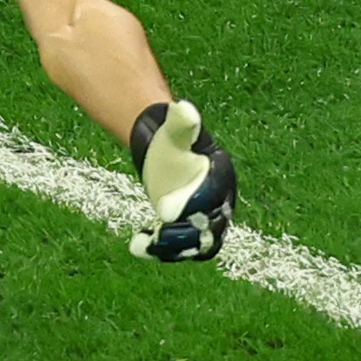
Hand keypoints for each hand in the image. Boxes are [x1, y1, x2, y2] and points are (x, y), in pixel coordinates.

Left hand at [128, 99, 234, 262]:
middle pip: (211, 227)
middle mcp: (222, 202)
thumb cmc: (172, 139)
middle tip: (159, 235)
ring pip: (199, 245)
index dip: (192, 204)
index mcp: (222, 176)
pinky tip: (138, 244)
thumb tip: (183, 108)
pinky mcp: (193, 232)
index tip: (163, 209)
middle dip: (186, 236)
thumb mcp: (176, 130)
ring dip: (174, 250)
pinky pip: (185, 251)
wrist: (167, 151)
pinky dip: (164, 252)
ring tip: (145, 243)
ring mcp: (209, 219)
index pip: (213, 195)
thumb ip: (182, 123)